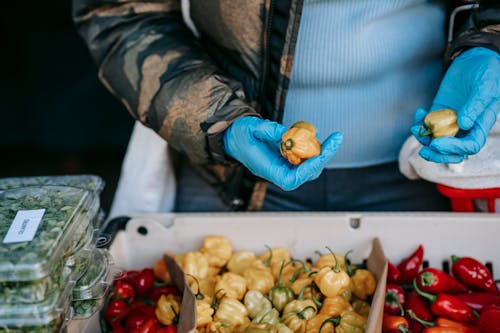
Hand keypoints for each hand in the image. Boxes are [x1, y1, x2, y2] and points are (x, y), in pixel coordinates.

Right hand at [223, 116, 342, 190]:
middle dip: (323, 158)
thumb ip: (269, 129)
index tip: (320, 154)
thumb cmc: (239, 134)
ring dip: (322, 154)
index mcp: (267, 169)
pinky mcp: (286, 160)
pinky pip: (305, 159)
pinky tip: (318, 137)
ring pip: (308, 168)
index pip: (291, 179)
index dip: (308, 169)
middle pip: (306, 174)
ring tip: (331, 138)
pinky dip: (314, 149)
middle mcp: (277, 171)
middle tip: (336, 139)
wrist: (233, 137)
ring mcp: (283, 166)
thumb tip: (288, 133)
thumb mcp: (250, 127)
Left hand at [411, 47, 499, 162]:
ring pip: (438, 141)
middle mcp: (467, 126)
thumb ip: (475, 105)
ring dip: (425, 140)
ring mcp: (451, 121)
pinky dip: (420, 124)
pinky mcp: (439, 113)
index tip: (437, 143)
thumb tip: (464, 124)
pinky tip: (419, 113)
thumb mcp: (484, 85)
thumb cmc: (485, 70)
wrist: (473, 58)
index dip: (455, 148)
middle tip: (424, 151)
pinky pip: (428, 125)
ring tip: (415, 129)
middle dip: (438, 154)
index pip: (471, 145)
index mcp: (482, 123)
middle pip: (454, 151)